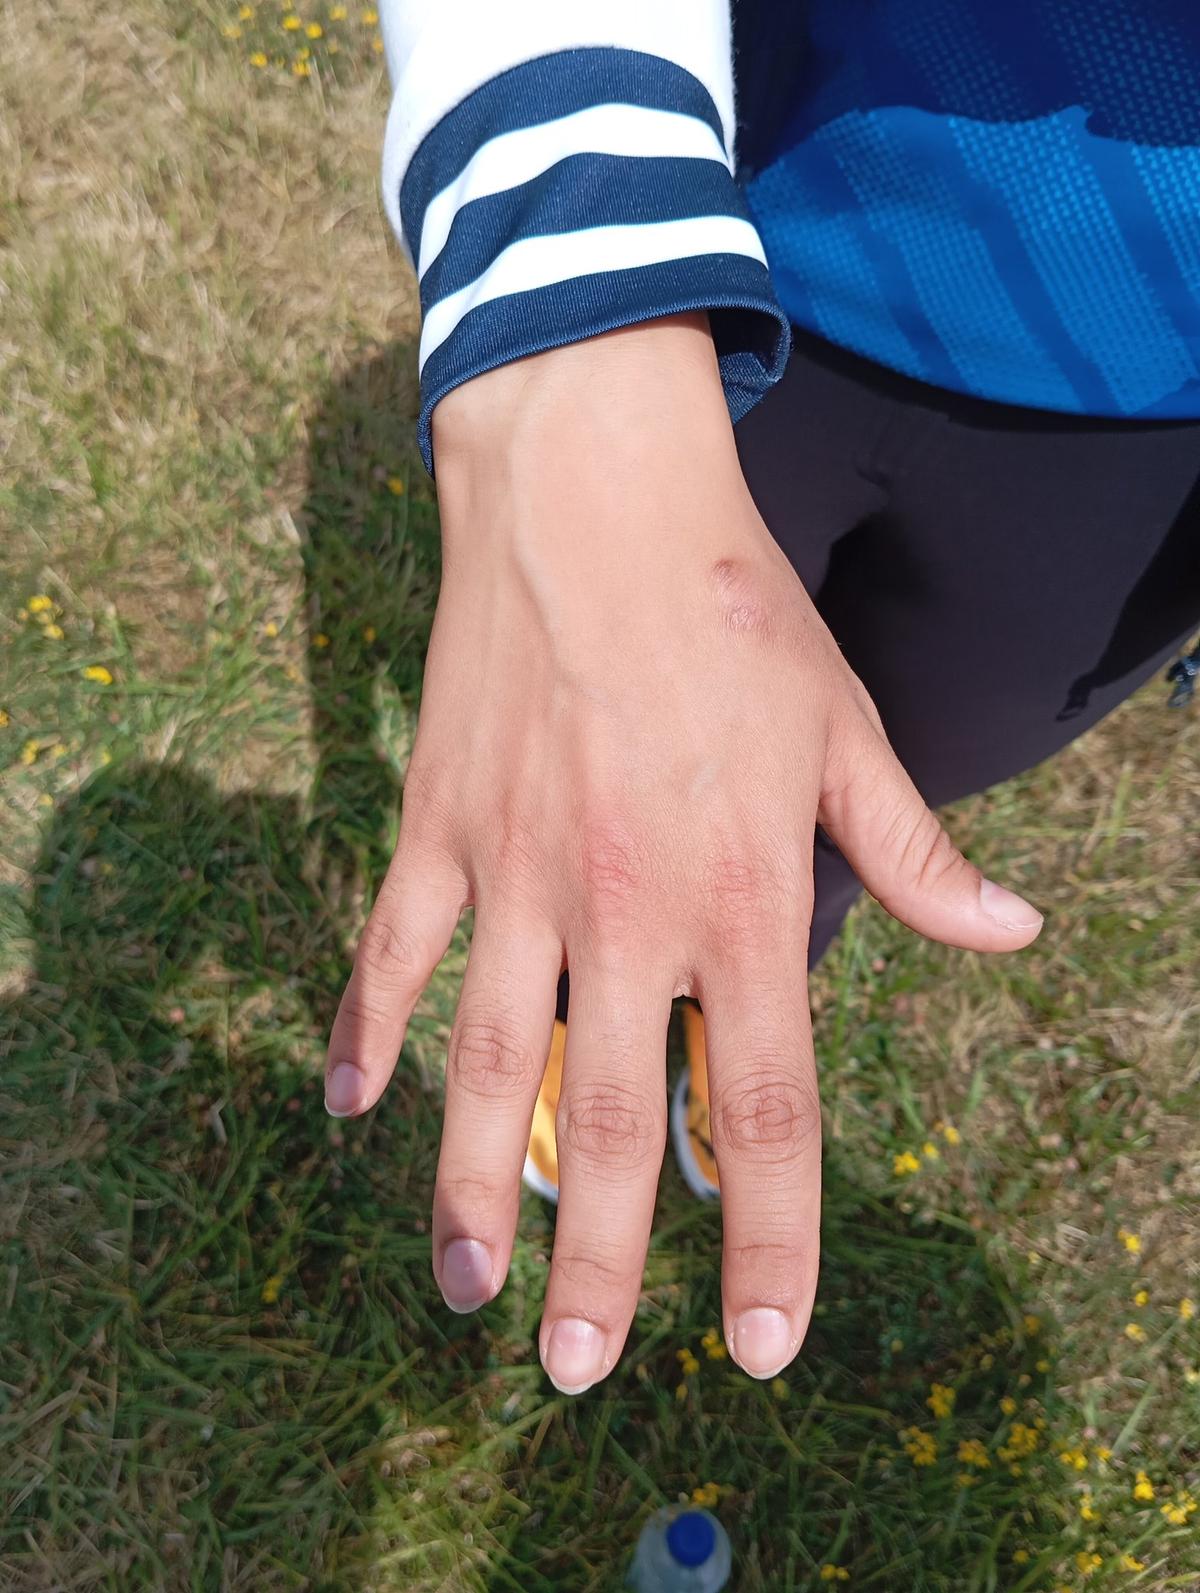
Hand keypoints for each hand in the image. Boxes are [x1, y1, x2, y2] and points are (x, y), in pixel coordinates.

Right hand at [324, 313, 1041, 1392]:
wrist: (595, 496)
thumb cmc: (734, 612)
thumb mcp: (845, 728)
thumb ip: (911, 848)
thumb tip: (1010, 931)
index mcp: (740, 895)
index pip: (768, 1103)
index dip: (775, 1235)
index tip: (763, 1340)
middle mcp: (625, 906)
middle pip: (617, 1121)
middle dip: (605, 1264)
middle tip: (581, 1372)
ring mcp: (516, 870)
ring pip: (487, 1064)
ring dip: (473, 1190)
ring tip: (465, 1293)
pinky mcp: (437, 825)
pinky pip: (393, 950)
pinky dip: (366, 1031)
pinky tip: (350, 1109)